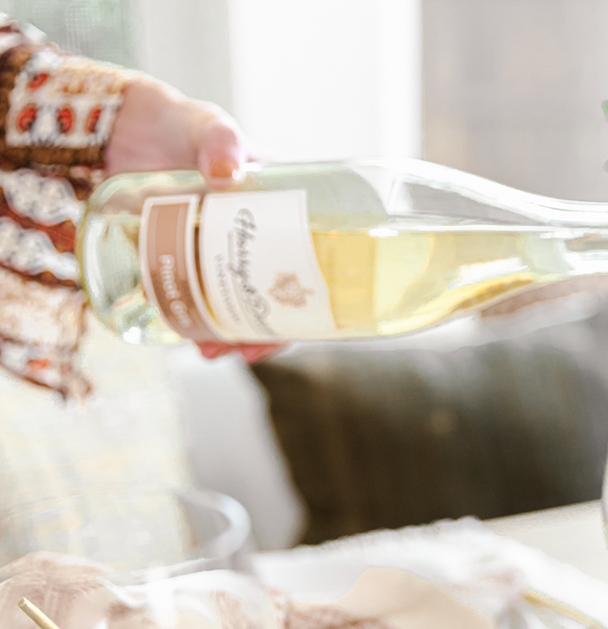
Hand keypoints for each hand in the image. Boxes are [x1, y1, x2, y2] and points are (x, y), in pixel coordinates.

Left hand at [105, 76, 282, 364]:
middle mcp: (251, 241)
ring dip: (224, 334)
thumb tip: (227, 176)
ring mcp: (213, 255)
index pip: (303, 262)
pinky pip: (193, 298)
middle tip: (246, 350)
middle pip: (269, 296)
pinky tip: (183, 334)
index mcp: (276, 212)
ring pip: (230, 305)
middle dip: (262, 332)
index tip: (297, 325)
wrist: (124, 129)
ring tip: (208, 350)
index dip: (306, 301)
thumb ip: (219, 143)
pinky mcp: (180, 263)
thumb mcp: (208, 127)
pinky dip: (190, 320)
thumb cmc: (179, 123)